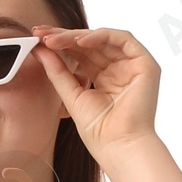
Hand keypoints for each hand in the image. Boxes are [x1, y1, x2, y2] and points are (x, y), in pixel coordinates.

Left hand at [33, 25, 160, 160]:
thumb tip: (39, 49)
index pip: (80, 54)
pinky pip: (122, 39)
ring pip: (103, 38)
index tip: (37, 40)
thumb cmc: (99, 132)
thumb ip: (57, 71)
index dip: (59, 45)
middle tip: (40, 34)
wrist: (119, 147)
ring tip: (54, 39)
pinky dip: (101, 36)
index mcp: (103, 78)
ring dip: (77, 36)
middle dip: (63, 36)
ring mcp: (132, 65)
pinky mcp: (144, 63)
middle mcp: (118, 69)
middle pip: (90, 44)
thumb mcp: (72, 96)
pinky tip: (80, 40)